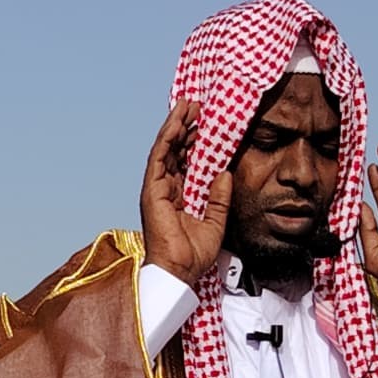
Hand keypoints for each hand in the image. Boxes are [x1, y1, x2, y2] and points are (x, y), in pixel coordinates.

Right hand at [139, 100, 226, 281]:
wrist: (180, 271)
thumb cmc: (193, 254)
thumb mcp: (216, 222)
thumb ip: (219, 198)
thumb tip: (225, 172)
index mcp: (180, 196)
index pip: (188, 162)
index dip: (196, 141)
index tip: (208, 123)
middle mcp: (167, 189)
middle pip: (177, 151)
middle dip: (187, 127)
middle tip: (200, 106)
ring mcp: (157, 188)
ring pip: (167, 149)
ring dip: (176, 125)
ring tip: (188, 105)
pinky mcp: (152, 189)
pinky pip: (160, 157)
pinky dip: (168, 137)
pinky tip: (177, 121)